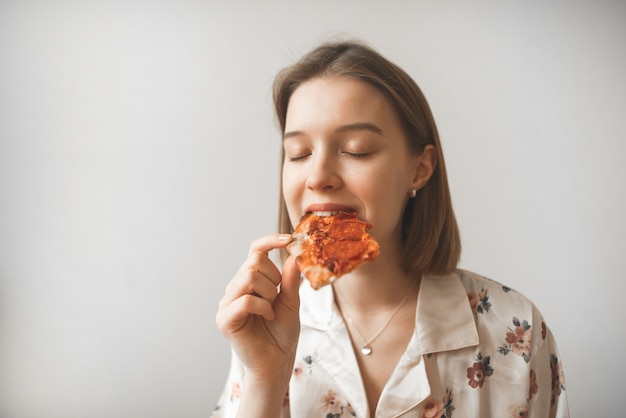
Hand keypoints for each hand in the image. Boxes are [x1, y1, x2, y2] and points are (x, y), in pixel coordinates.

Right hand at [216, 233, 300, 381]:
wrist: (276, 362)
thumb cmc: (281, 333)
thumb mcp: (291, 302)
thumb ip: (290, 280)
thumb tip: (292, 255)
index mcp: (249, 281)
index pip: (254, 251)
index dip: (270, 240)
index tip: (289, 238)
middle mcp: (235, 288)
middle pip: (253, 262)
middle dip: (273, 278)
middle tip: (278, 298)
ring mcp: (227, 303)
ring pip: (249, 277)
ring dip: (269, 293)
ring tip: (272, 310)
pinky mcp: (225, 319)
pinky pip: (245, 300)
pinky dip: (263, 307)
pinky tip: (268, 317)